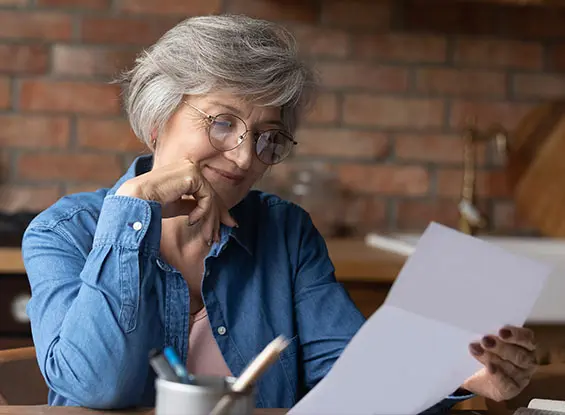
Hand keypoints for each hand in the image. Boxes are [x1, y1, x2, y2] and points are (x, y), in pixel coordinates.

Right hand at [116, 159, 236, 244]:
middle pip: (211, 194)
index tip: (227, 225)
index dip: (217, 210)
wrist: (137, 201)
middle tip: (219, 235)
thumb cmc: (151, 204)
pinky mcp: (192, 175)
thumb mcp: (177, 205)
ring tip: (206, 235)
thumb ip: (193, 205)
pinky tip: (190, 221)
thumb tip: (210, 212)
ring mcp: (192, 168)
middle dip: (218, 217)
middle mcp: (190, 166)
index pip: (206, 191)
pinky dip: (201, 212)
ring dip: (210, 220)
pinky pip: (206, 198)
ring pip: (210, 198)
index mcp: (185, 170)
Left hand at [462, 325, 536, 401]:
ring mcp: (521, 377)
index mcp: (525, 344)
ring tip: (476, 351)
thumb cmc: (483, 351)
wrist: (474, 375)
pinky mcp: (511, 389)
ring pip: (512, 368)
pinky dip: (497, 375)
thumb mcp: (485, 339)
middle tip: (484, 340)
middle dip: (501, 347)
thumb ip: (486, 332)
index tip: (501, 331)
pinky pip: (507, 384)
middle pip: (520, 355)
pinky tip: (489, 368)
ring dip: (493, 358)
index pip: (527, 338)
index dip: (516, 334)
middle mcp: (527, 360)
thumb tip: (476, 324)